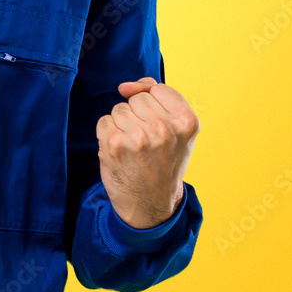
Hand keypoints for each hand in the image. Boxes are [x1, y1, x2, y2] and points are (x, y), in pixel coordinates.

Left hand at [96, 77, 199, 228]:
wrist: (151, 204)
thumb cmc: (165, 162)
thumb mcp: (178, 131)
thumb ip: (160, 98)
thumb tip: (126, 86)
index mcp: (186, 122)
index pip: (157, 89)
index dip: (153, 105)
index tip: (158, 125)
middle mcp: (163, 128)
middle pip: (136, 98)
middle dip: (138, 115)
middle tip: (148, 142)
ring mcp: (138, 136)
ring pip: (119, 109)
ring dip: (122, 125)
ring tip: (135, 148)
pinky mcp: (114, 143)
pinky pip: (104, 121)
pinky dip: (108, 134)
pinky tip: (121, 152)